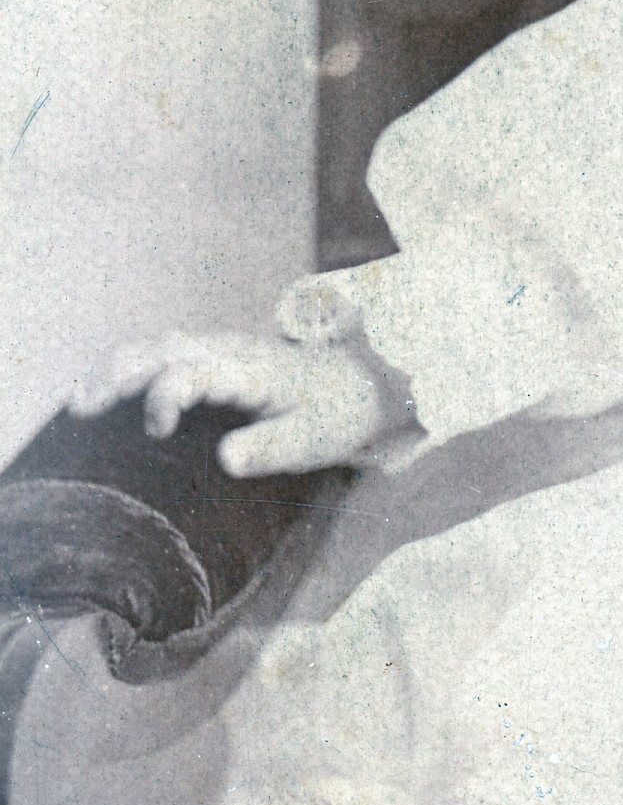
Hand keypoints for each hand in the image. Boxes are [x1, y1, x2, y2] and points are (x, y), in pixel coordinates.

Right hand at [68, 331, 402, 476]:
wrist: (361, 381)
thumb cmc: (334, 414)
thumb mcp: (313, 440)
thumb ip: (270, 448)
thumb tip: (225, 459)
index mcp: (252, 370)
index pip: (194, 370)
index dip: (167, 395)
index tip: (155, 431)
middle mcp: (230, 350)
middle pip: (163, 349)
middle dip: (118, 375)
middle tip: (81, 409)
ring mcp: (219, 348)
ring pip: (158, 345)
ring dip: (115, 368)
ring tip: (79, 401)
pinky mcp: (213, 355)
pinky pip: (163, 352)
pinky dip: (128, 366)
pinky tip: (102, 391)